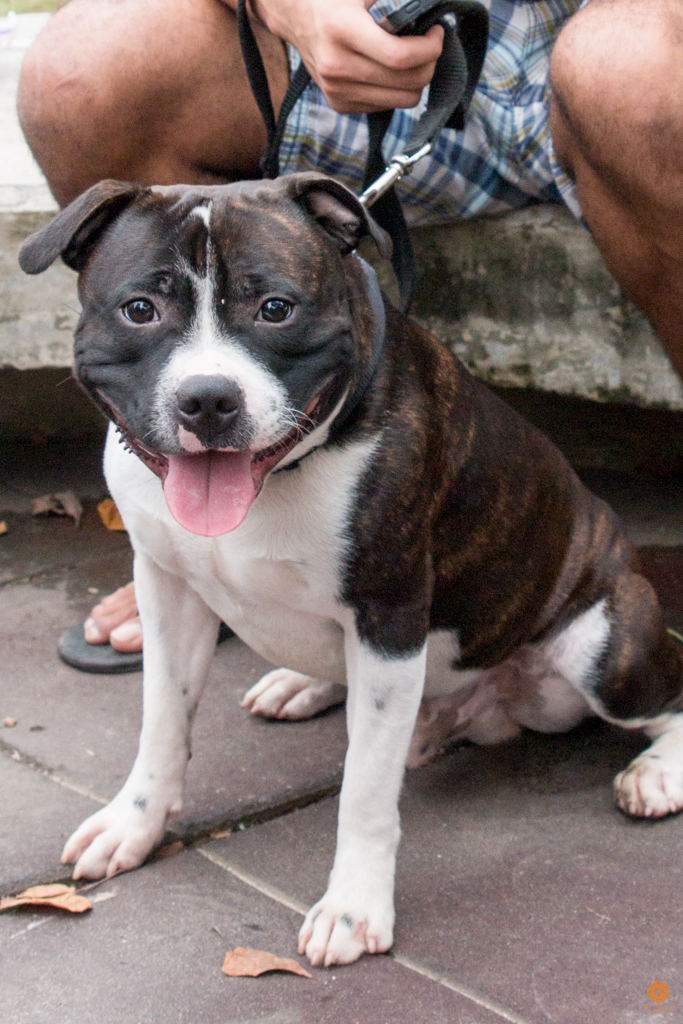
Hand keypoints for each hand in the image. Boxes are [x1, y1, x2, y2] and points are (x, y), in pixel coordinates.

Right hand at [251, 0, 443, 112]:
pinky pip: (386, 105)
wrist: (293, 14)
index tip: (436, 32)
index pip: (401, 57)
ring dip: (416, 79)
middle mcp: (337, 66)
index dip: (430, 48)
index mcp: (342, 30)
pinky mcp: (338, 103)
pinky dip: (396, 88)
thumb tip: (429, 8)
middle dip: (429, 63)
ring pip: (402, 100)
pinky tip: (388, 68)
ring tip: (411, 56)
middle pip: (407, 83)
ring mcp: (337, 90)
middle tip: (429, 43)